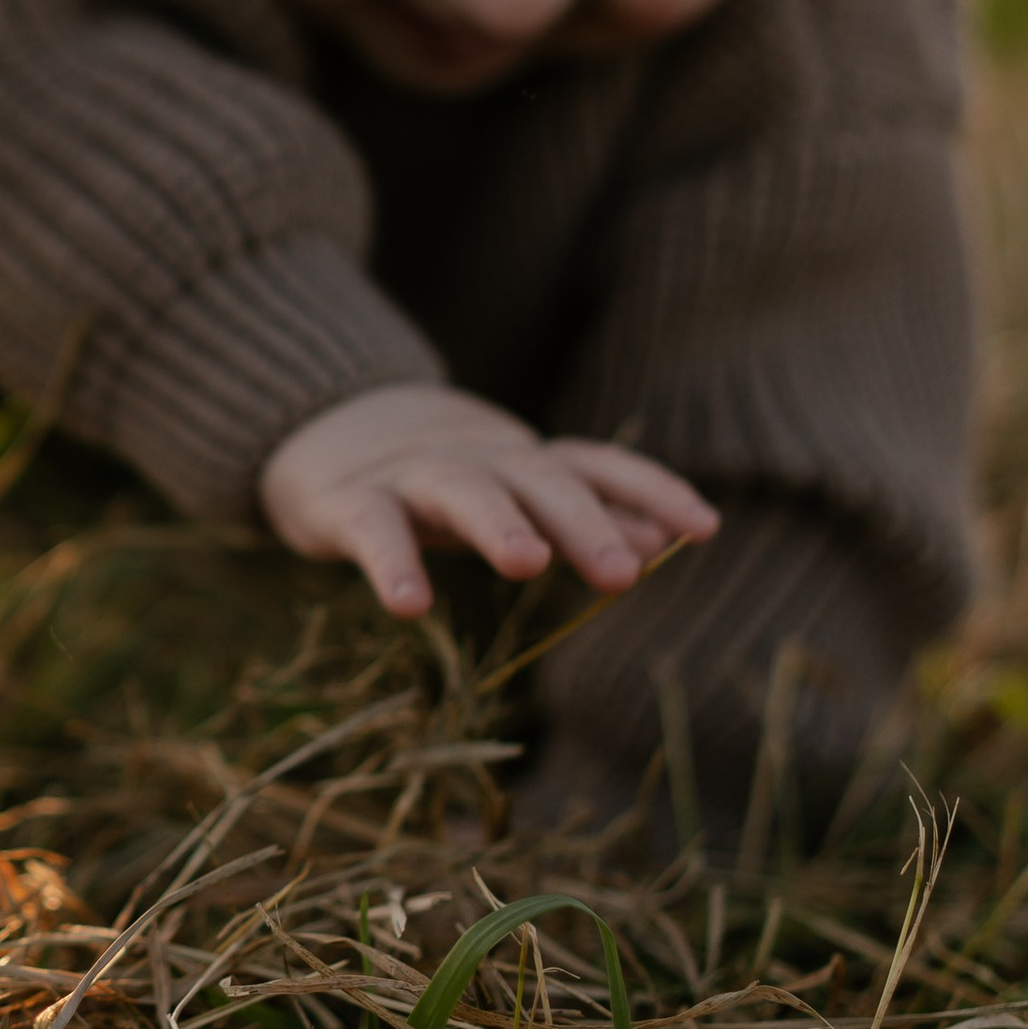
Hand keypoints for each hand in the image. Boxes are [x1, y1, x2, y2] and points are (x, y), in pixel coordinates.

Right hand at [258, 381, 717, 617]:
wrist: (322, 424)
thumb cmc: (440, 478)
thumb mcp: (514, 494)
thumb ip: (582, 514)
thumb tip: (660, 542)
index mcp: (523, 465)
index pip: (598, 469)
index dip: (652, 491)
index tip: (705, 528)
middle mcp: (479, 462)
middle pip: (539, 481)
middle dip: (583, 523)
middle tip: (621, 574)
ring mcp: (414, 478)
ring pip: (462, 490)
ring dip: (498, 522)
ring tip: (529, 564)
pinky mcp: (349, 502)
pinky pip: (374, 529)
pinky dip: (392, 562)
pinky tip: (409, 604)